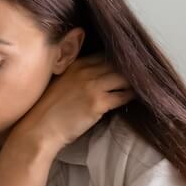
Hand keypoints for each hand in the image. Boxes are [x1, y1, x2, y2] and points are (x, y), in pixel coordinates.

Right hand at [9, 56, 134, 153]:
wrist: (38, 130)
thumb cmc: (47, 111)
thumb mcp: (61, 83)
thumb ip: (78, 75)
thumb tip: (99, 75)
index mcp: (75, 64)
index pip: (105, 54)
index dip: (120, 60)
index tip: (130, 65)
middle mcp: (85, 70)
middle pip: (118, 63)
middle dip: (132, 68)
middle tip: (146, 73)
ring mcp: (92, 86)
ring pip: (124, 77)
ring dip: (135, 81)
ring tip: (146, 85)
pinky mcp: (98, 103)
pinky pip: (123, 95)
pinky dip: (132, 96)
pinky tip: (138, 98)